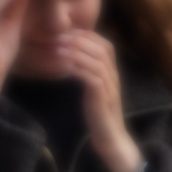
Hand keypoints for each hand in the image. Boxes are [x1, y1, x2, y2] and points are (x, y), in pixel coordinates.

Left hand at [55, 29, 143, 171]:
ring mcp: (110, 87)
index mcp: (112, 72)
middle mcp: (113, 76)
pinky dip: (78, 69)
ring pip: (96, 60)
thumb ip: (86, 74)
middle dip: (79, 39)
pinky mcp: (103, 99)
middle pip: (100, 48)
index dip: (85, 35)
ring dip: (75, 52)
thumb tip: (69, 61)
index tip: (66, 32)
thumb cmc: (97, 115)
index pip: (103, 44)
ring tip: (57, 48)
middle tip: (58, 37)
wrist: (110, 139)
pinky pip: (92, 78)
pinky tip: (64, 67)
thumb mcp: (92, 91)